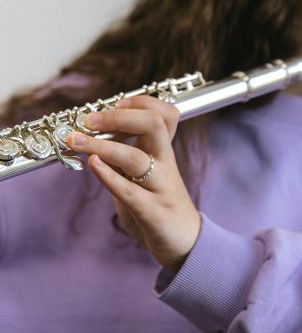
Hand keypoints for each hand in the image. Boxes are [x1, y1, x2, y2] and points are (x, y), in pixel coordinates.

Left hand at [65, 96, 200, 272]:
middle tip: (91, 119)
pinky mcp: (152, 211)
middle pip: (154, 124)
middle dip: (120, 116)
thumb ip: (126, 155)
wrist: (184, 240)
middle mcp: (166, 163)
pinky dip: (108, 175)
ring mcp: (160, 186)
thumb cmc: (158, 202)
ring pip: (136, 157)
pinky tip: (91, 165)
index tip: (116, 102)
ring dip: (102, 146)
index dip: (143, 101)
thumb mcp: (145, 173)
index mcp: (165, 151)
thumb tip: (93, 135)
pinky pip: (129, 191)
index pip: (166, 113)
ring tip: (76, 141)